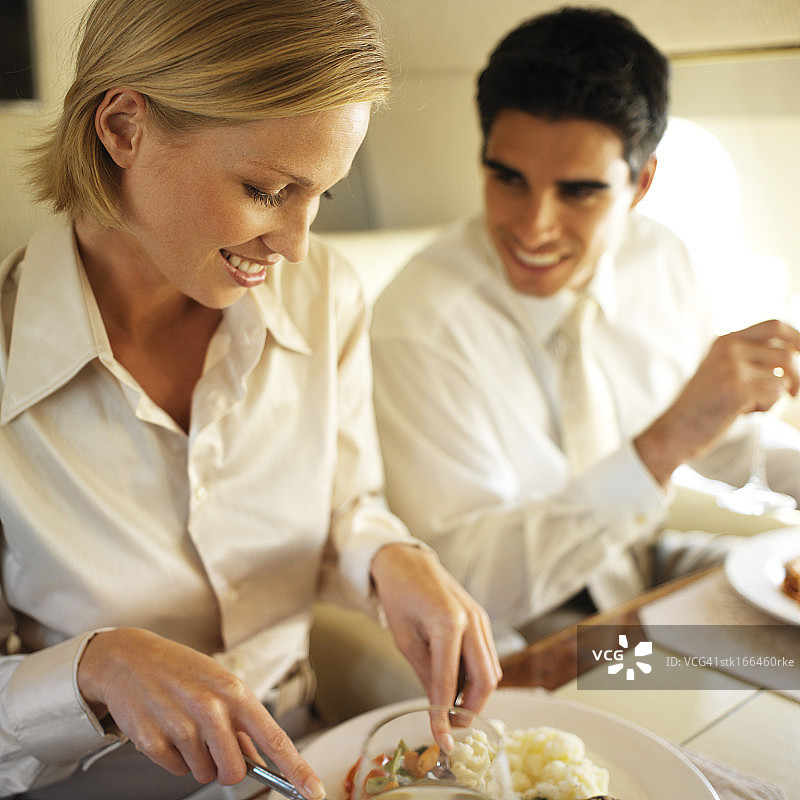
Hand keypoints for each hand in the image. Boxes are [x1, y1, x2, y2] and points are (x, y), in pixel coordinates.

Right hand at [77, 628, 324, 796]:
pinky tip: (166, 728)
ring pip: (204, 773)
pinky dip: (174, 757)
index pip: (274, 738)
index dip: (297, 769)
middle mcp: (211, 709)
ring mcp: (181, 726)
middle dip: (226, 767)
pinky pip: (176, 770)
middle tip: (212, 744)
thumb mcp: (218, 683)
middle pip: (234, 771)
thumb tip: (259, 759)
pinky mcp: (153, 741)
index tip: (314, 791)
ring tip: (185, 726)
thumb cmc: (180, 669)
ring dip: (198, 759)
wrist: (129, 658)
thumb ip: (241, 720)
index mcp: (235, 692)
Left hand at [370, 543, 501, 715]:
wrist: (406, 562)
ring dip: (475, 694)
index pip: (449, 682)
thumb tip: (438, 707)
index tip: (443, 741)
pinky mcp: (481, 619)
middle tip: (451, 726)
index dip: (445, 716)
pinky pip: (486, 655)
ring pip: (491, 670)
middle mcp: (471, 621)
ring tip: (450, 705)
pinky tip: (456, 682)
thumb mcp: (405, 639)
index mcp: (447, 624)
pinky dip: (475, 675)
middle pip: (485, 680)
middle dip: (471, 709)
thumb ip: (425, 673)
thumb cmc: (399, 596)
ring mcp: (480, 618)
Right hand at [636, 318, 799, 485]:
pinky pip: (775, 395)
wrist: (674, 431)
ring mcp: (733, 367)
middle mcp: (729, 348)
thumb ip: (749, 360)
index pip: (774, 326)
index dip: (798, 338)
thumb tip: (793, 357)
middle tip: (794, 391)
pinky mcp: (738, 388)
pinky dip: (766, 408)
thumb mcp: (722, 373)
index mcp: (725, 341)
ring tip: (751, 407)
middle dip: (798, 373)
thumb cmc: (701, 407)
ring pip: (782, 378)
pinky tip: (743, 413)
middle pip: (786, 353)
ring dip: (774, 397)